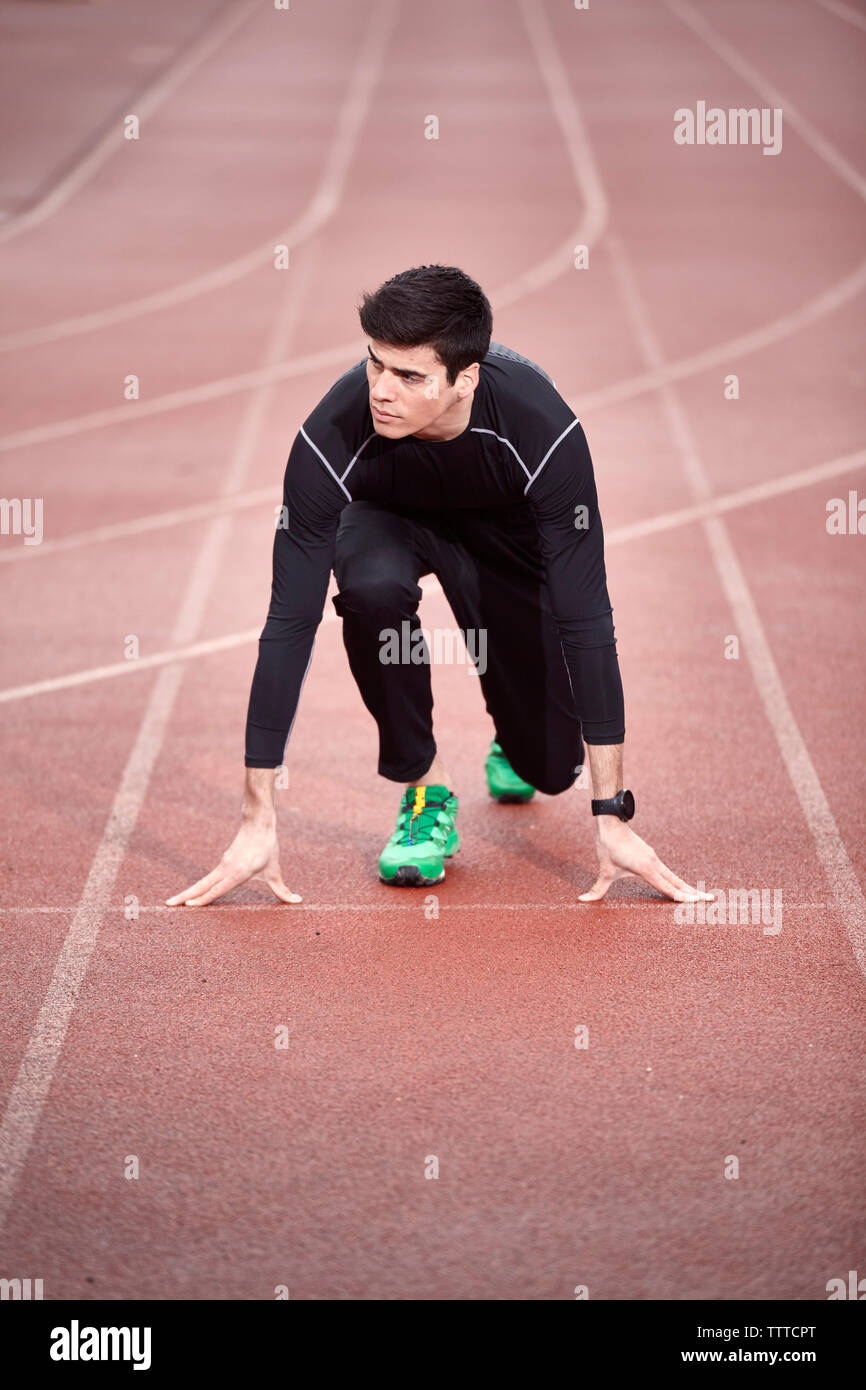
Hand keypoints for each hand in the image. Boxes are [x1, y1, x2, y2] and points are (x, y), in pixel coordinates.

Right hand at [165, 817, 300, 906]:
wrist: (258, 823)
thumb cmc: (267, 847)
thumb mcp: (275, 871)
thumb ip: (283, 890)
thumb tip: (297, 901)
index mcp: (237, 873)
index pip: (217, 888)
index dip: (203, 898)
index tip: (188, 905)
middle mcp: (226, 869)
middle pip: (202, 885)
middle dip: (185, 896)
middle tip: (168, 904)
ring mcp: (222, 865)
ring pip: (203, 881)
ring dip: (189, 892)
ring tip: (175, 902)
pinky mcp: (223, 862)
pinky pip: (209, 878)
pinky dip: (199, 887)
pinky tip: (193, 894)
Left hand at [578, 818, 714, 903]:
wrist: (611, 823)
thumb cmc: (608, 846)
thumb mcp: (603, 870)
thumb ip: (597, 889)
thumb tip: (582, 900)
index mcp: (646, 868)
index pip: (667, 887)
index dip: (681, 897)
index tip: (695, 903)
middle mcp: (655, 864)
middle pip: (677, 882)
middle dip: (693, 893)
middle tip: (710, 900)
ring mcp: (655, 859)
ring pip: (674, 877)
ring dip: (688, 887)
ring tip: (702, 896)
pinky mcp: (652, 857)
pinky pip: (668, 872)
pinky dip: (677, 881)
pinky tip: (681, 886)